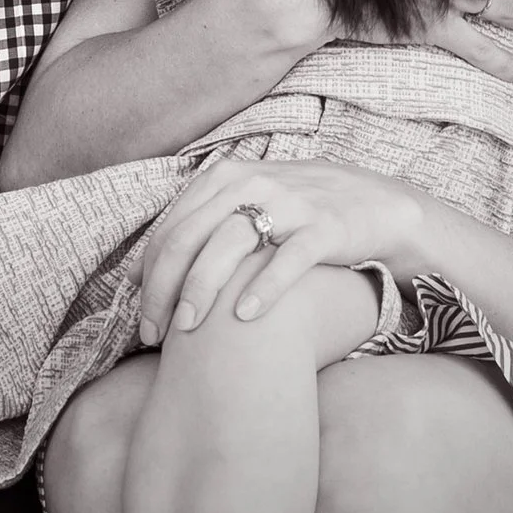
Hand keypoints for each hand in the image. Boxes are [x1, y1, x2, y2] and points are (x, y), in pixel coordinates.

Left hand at [136, 159, 423, 343]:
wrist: (377, 203)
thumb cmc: (298, 213)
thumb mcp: (243, 206)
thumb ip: (195, 230)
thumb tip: (135, 275)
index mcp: (223, 177)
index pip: (170, 231)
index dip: (149, 278)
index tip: (142, 319)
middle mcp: (250, 183)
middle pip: (189, 240)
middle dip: (164, 291)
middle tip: (155, 335)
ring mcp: (288, 203)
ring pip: (229, 246)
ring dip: (201, 291)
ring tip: (187, 330)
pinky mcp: (324, 227)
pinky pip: (287, 260)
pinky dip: (263, 288)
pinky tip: (244, 316)